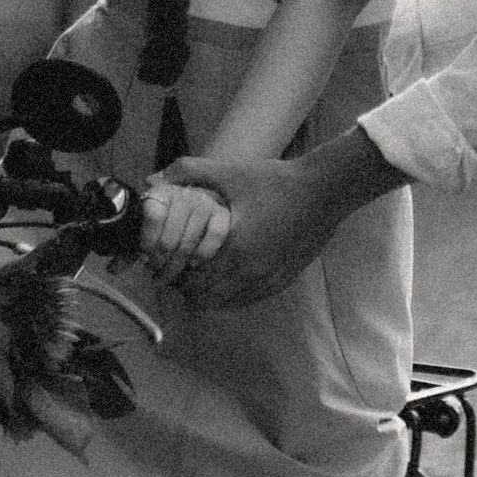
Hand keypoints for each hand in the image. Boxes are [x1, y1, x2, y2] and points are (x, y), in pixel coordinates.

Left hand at [137, 175, 232, 280]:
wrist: (192, 202)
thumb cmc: (163, 218)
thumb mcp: (145, 226)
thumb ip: (130, 245)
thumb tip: (114, 269)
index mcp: (160, 193)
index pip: (153, 217)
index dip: (148, 242)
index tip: (144, 259)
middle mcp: (183, 194)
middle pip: (170, 238)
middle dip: (161, 261)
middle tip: (155, 271)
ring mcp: (205, 203)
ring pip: (189, 243)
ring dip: (177, 265)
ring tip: (168, 274)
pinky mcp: (222, 214)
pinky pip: (214, 237)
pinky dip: (203, 253)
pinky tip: (193, 263)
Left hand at [164, 153, 338, 305]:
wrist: (324, 191)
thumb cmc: (276, 181)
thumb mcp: (231, 173)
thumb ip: (190, 172)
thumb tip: (152, 178)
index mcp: (234, 249)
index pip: (194, 283)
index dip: (176, 278)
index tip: (168, 266)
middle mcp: (251, 272)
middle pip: (207, 299)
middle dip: (189, 288)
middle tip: (180, 270)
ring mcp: (269, 280)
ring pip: (227, 303)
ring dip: (210, 294)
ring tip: (200, 274)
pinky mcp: (282, 280)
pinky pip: (248, 299)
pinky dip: (232, 295)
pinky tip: (226, 278)